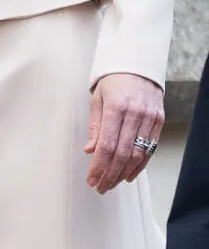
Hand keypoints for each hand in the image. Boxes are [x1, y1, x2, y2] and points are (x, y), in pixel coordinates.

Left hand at [84, 73, 163, 192]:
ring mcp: (149, 118)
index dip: (99, 166)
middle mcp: (134, 114)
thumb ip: (95, 126)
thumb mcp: (97, 98)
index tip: (91, 179)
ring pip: (137, 155)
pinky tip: (128, 173)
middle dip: (110, 174)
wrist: (137, 63)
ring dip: (123, 173)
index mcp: (115, 107)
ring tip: (112, 183)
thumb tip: (90, 151)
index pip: (107, 145)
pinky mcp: (159, 121)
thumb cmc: (113, 80)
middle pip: (122, 154)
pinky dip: (139, 165)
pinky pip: (149, 149)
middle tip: (101, 187)